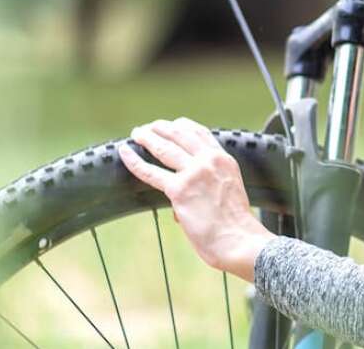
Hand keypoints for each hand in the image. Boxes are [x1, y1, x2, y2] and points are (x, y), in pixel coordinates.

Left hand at [119, 117, 273, 282]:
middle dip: (161, 128)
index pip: (201, 133)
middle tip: (148, 127)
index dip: (183, 126)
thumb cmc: (235, 223)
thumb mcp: (229, 190)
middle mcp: (209, 160)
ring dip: (147, 137)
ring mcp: (194, 173)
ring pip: (164, 148)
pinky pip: (150, 172)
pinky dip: (134, 161)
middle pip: (180, 134)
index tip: (171, 124)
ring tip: (136, 133)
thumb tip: (188, 196)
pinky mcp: (179, 190)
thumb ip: (211, 184)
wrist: (239, 238)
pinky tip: (124, 152)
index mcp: (224, 160)